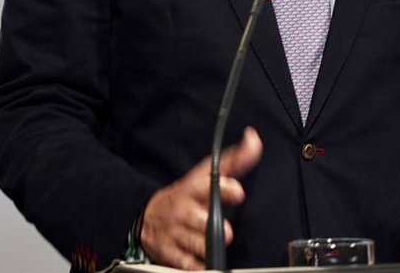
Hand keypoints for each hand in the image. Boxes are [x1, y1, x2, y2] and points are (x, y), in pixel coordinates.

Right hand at [139, 127, 263, 269]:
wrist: (146, 216)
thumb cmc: (185, 195)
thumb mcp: (205, 175)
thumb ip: (234, 160)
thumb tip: (254, 139)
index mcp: (193, 188)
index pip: (210, 185)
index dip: (226, 189)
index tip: (237, 192)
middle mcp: (183, 210)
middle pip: (205, 221)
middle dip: (218, 227)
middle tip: (225, 231)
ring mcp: (175, 232)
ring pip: (200, 244)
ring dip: (210, 247)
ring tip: (213, 242)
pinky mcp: (169, 252)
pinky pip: (189, 264)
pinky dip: (198, 265)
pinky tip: (202, 260)